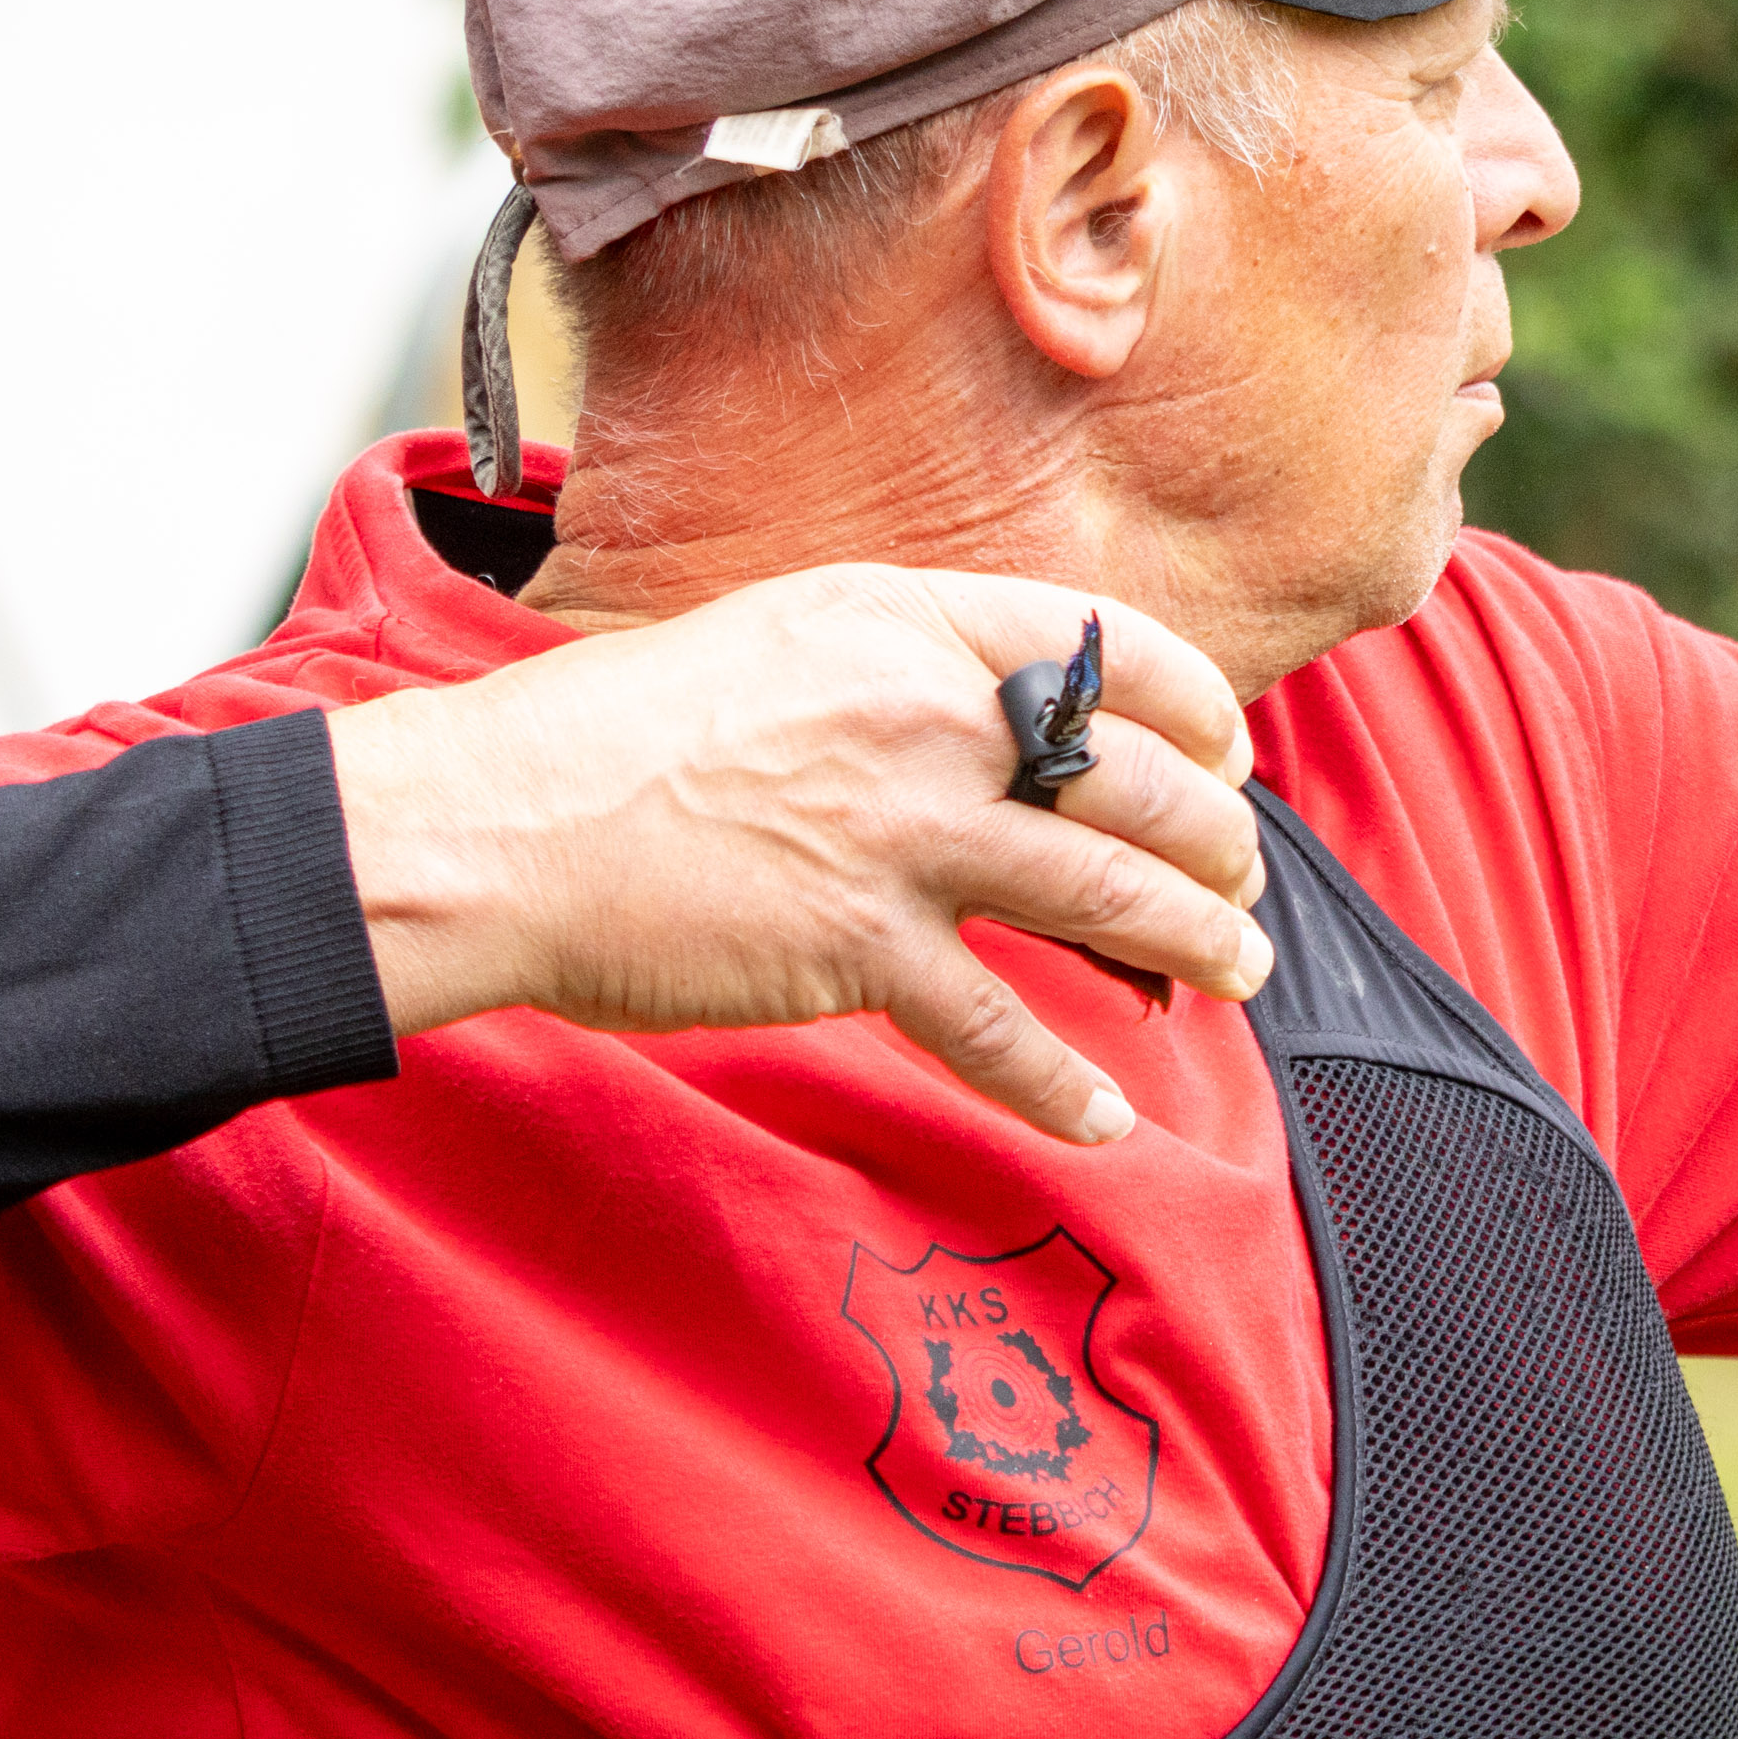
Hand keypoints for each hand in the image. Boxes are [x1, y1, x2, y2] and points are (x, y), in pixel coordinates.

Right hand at [322, 568, 1270, 1143]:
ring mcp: (902, 833)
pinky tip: (1104, 1115)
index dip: (1197, 708)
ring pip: (1111, 894)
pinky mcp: (860, 946)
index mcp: (909, 623)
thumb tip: (1003, 717)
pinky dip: (1064, 1082)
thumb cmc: (613, 735)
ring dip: (1195, 945)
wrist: (496, 823)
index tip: (1228, 756)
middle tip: (1242, 887)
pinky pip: (1002, 1028)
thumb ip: (902, 668)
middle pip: (1139, 780)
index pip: (1111, 649)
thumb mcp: (780, 642)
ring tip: (1235, 976)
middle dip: (1219, 844)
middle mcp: (928, 715)